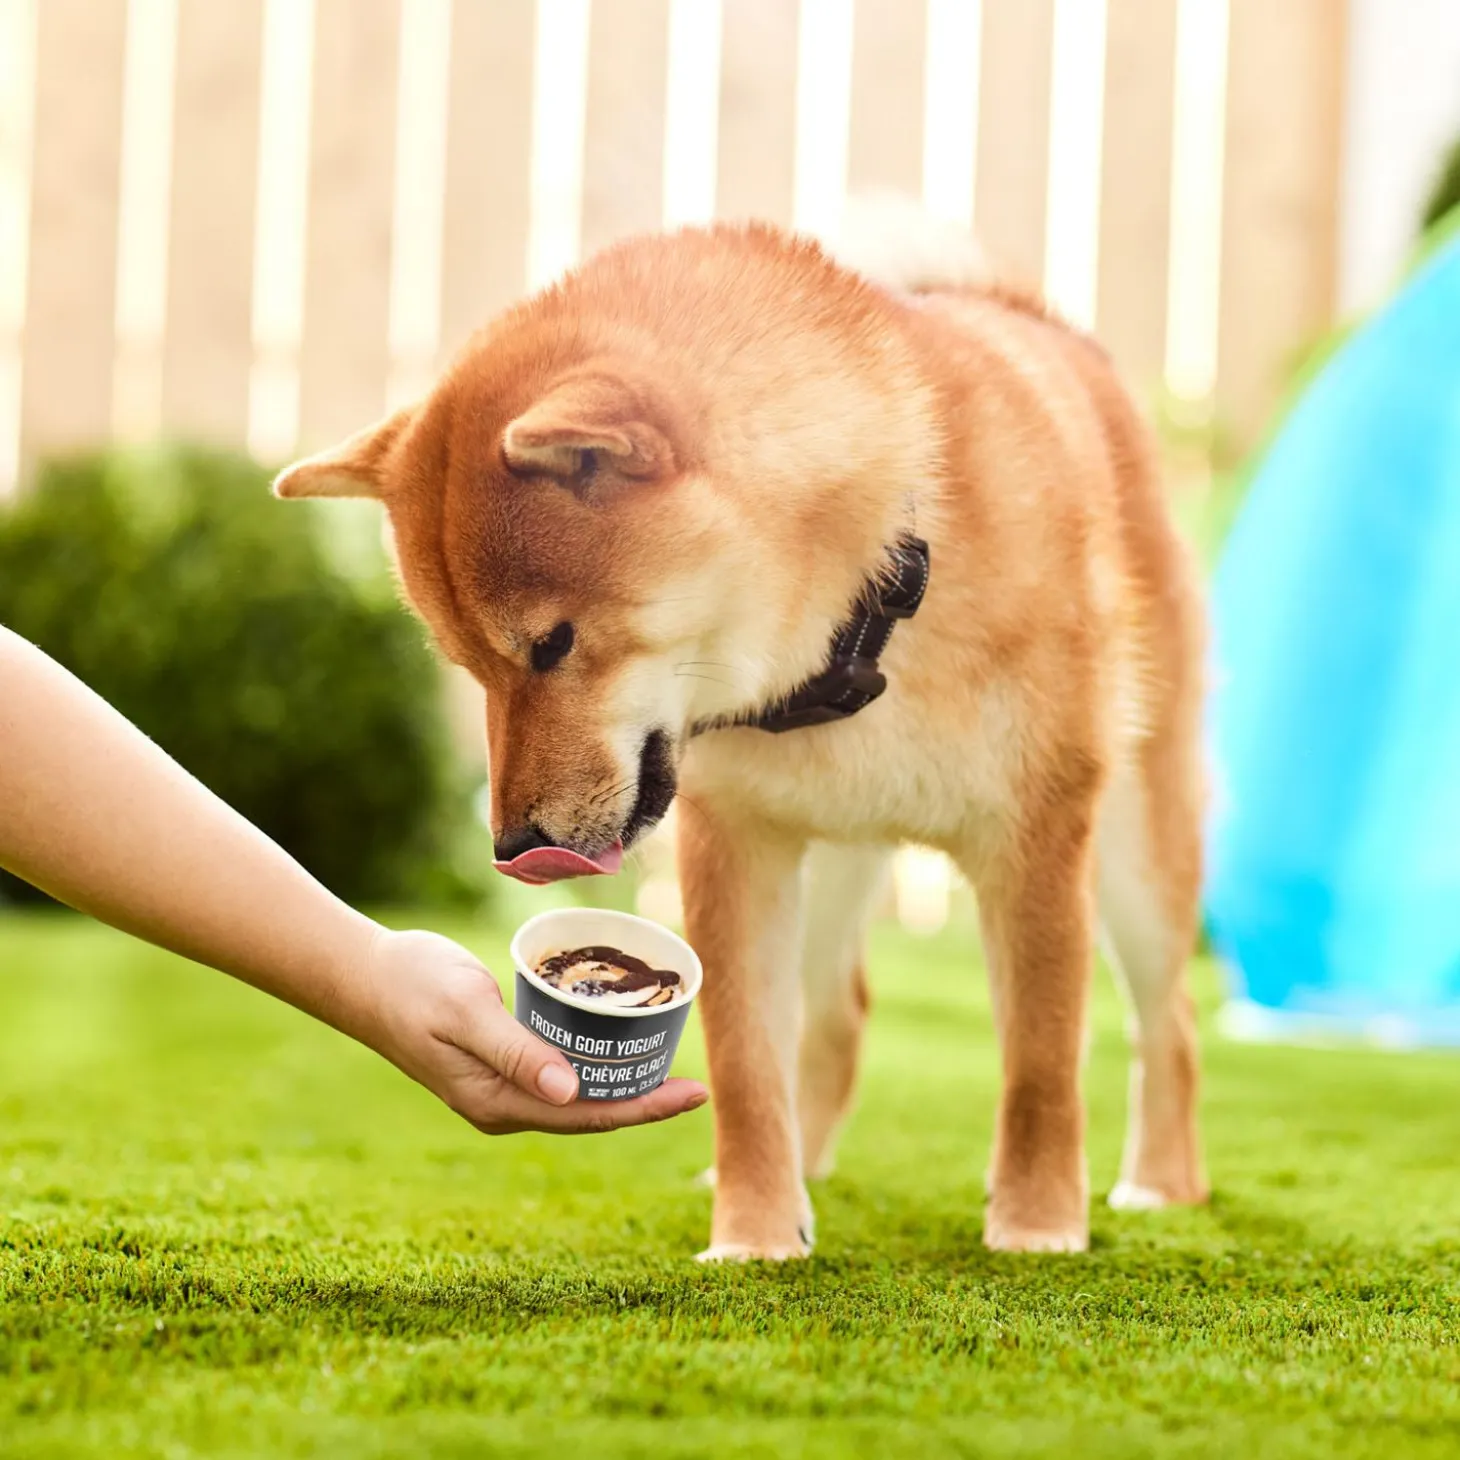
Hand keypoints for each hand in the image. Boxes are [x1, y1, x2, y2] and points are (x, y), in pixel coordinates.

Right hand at [353, 927, 708, 1133]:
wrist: (364, 976)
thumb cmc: (413, 986)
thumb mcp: (467, 1012)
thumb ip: (516, 1052)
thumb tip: (570, 1093)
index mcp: (497, 1102)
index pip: (588, 1116)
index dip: (645, 1108)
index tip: (693, 1093)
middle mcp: (504, 1104)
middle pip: (589, 1113)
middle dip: (643, 1101)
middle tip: (695, 1082)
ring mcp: (500, 1087)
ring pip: (575, 1095)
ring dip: (620, 1083)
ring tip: (667, 1062)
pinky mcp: (497, 1064)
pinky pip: (557, 1072)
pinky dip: (592, 1061)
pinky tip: (616, 1040)